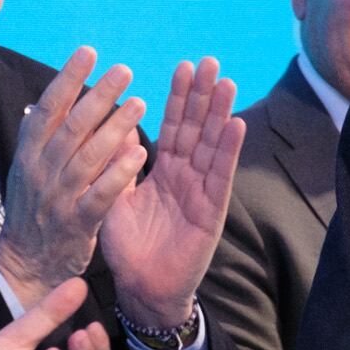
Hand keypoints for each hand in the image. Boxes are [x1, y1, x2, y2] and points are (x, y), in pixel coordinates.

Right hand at [0, 48, 144, 305]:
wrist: (24, 265)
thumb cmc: (32, 211)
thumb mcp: (27, 171)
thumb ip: (38, 138)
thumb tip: (42, 99)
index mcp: (28, 154)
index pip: (48, 109)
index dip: (68, 79)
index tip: (89, 52)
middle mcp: (40, 172)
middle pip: (71, 127)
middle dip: (98, 95)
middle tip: (125, 70)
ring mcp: (58, 199)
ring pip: (87, 157)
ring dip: (115, 127)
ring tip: (141, 103)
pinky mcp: (77, 224)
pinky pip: (101, 194)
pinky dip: (119, 172)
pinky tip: (140, 152)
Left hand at [98, 57, 243, 325]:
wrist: (141, 288)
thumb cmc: (127, 248)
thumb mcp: (114, 199)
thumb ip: (119, 166)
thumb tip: (118, 129)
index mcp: (164, 172)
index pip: (172, 127)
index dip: (178, 98)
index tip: (183, 66)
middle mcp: (186, 177)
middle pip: (196, 129)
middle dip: (202, 96)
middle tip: (209, 61)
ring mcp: (201, 192)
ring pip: (211, 145)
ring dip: (219, 113)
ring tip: (225, 82)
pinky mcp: (211, 211)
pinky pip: (219, 176)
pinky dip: (227, 150)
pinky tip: (235, 124)